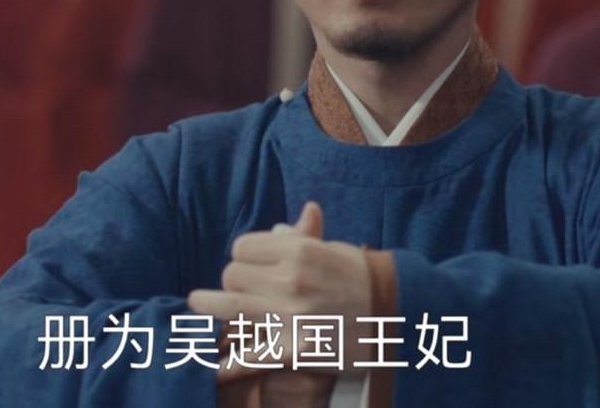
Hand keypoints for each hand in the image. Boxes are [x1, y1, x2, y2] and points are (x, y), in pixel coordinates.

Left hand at [196, 203, 371, 382]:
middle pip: (232, 276)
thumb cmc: (369, 282)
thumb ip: (301, 241)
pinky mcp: (293, 351)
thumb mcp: (337, 252)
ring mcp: (289, 316)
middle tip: (240, 292)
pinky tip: (207, 366)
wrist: (402, 319)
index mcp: (300, 250)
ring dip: (209, 309)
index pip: (242, 248)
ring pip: (228, 308)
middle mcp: (290, 279)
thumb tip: (275, 232)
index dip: (243, 258)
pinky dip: (223, 364)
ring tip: (197, 308)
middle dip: (232, 284)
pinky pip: (246, 357)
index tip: (249, 267)